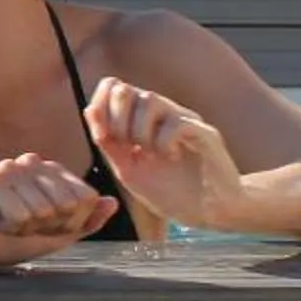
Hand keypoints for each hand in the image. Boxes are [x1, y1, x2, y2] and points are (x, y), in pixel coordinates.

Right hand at [0, 154, 121, 265]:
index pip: (85, 199)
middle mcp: (31, 162)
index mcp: (50, 170)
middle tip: (21, 226)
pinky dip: (8, 228)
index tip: (41, 225)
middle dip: (48, 226)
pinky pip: (20, 216)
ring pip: (44, 211)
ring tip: (5, 223)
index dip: (68, 224)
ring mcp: (10, 168)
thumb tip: (113, 202)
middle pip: (68, 205)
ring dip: (25, 229)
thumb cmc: (7, 239)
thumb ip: (85, 222)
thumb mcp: (54, 236)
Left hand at [83, 75, 242, 230]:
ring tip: (150, 155)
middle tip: (128, 147)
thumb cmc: (172, 192)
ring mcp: (185, 119)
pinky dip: (163, 141)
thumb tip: (89, 110)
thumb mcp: (129, 170)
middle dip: (117, 120)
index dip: (101, 106)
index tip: (103, 138)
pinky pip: (175, 123)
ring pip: (150, 100)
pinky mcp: (204, 133)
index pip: (114, 88)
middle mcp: (163, 113)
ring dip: (139, 131)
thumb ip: (109, 143)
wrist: (211, 212)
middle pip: (127, 90)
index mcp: (142, 119)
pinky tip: (171, 157)